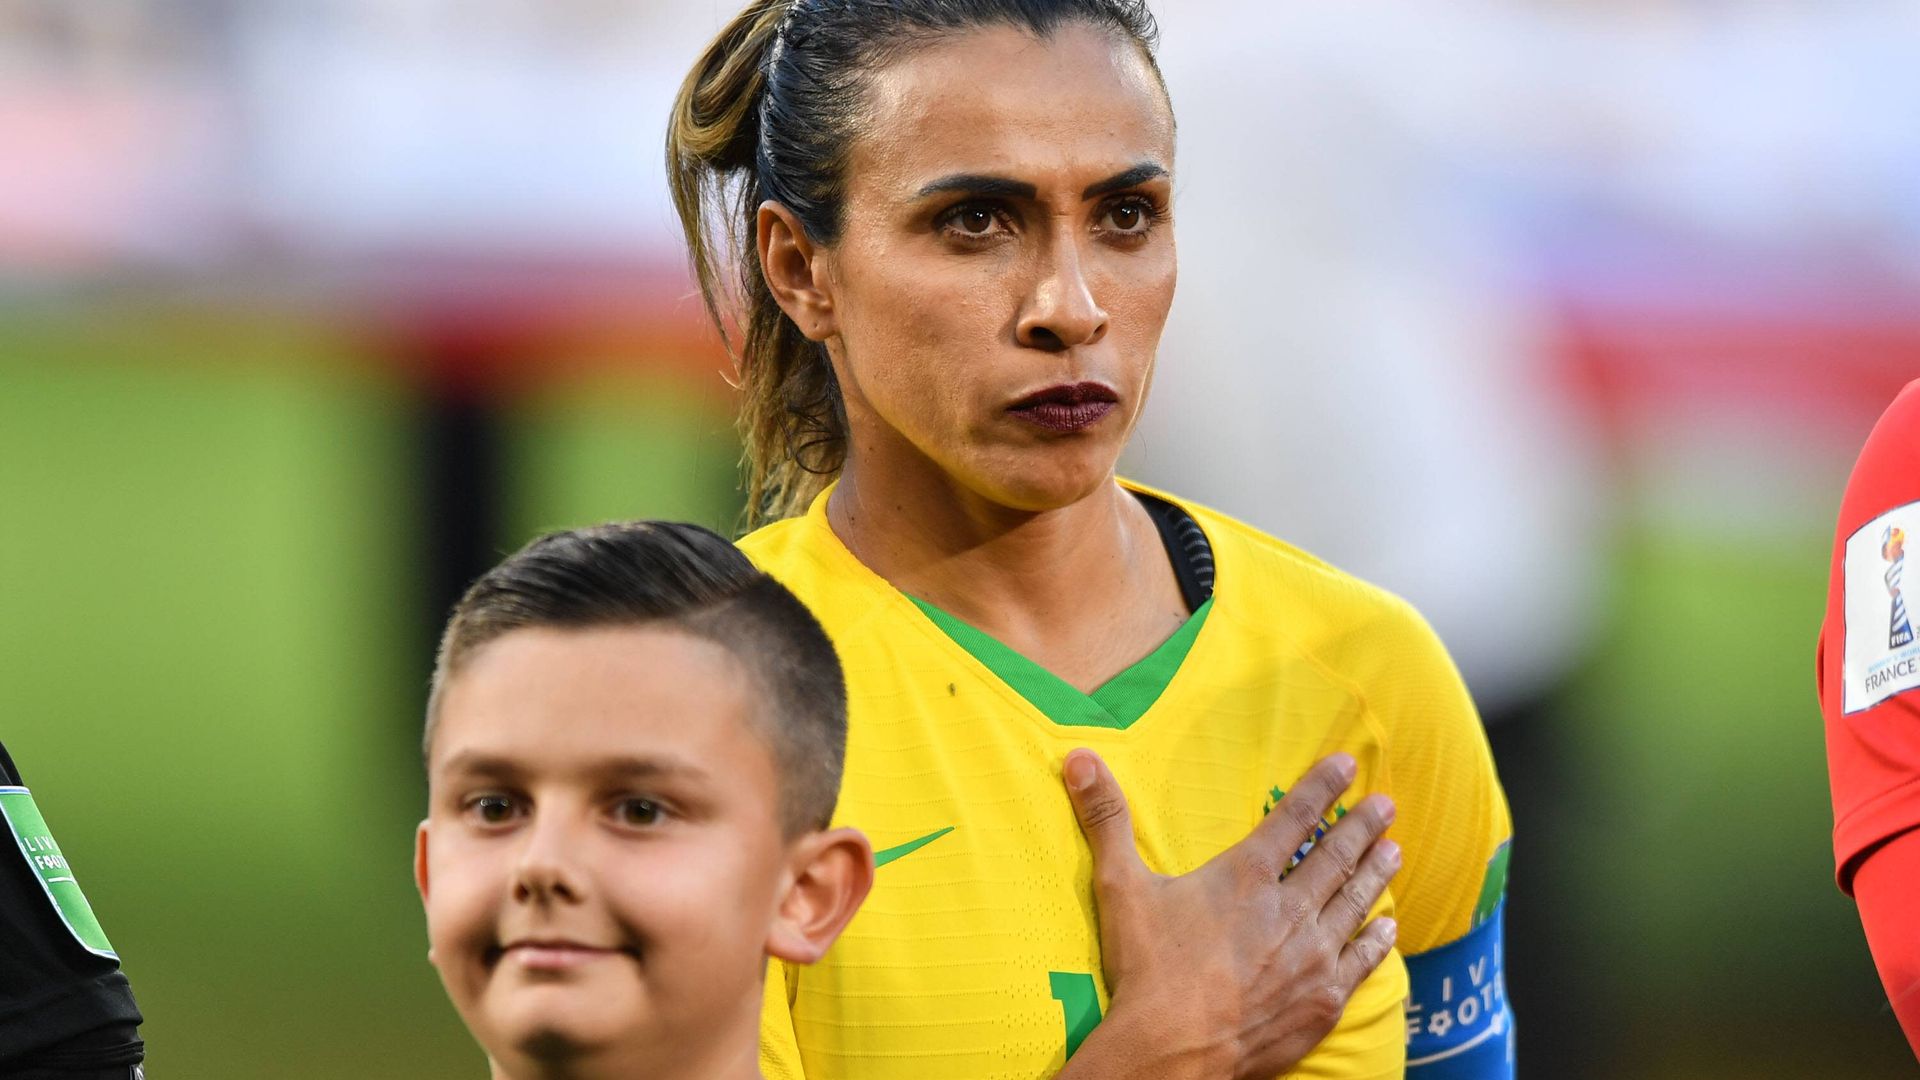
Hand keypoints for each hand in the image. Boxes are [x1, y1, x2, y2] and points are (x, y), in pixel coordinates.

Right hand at [1060, 750, 1398, 1079]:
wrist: (1175, 1049)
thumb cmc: (1147, 968)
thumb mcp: (1120, 885)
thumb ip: (1106, 818)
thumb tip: (1078, 758)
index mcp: (1245, 876)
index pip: (1293, 817)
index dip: (1323, 787)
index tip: (1349, 764)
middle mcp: (1289, 909)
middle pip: (1335, 857)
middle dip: (1362, 826)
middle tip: (1386, 804)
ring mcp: (1311, 957)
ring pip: (1355, 904)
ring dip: (1376, 874)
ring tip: (1395, 851)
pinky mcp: (1321, 1001)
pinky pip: (1361, 963)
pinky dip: (1377, 941)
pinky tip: (1389, 928)